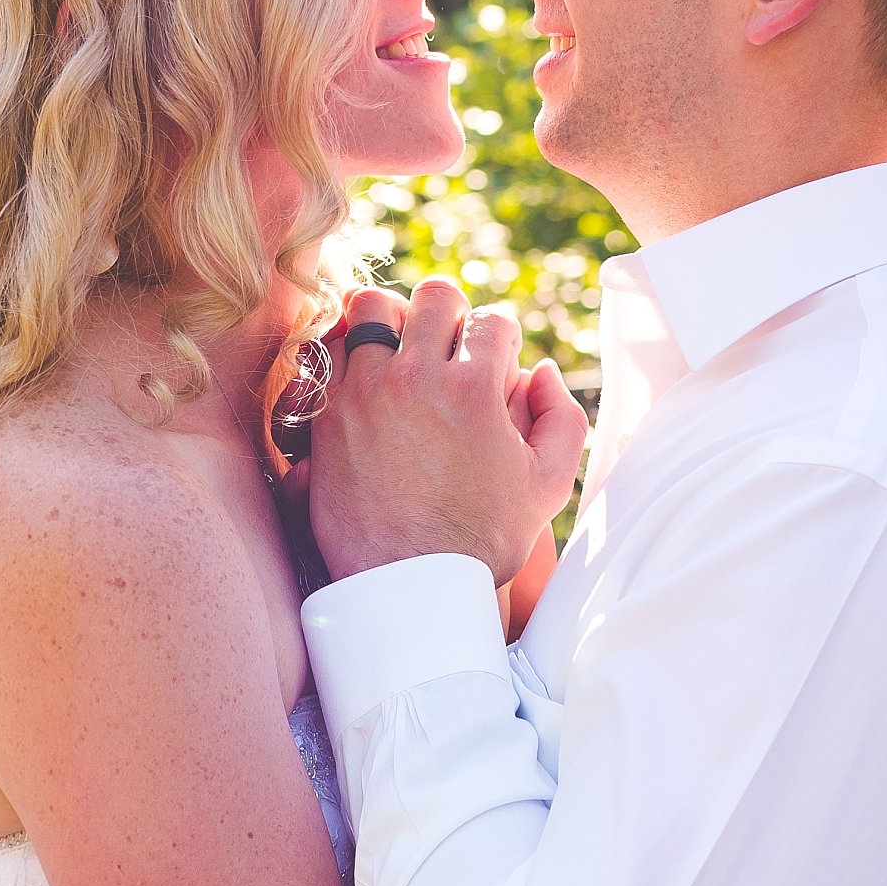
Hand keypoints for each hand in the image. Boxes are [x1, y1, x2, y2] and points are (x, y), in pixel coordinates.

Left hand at [309, 277, 588, 591]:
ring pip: (372, 307)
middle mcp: (416, 379)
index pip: (493, 321)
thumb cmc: (481, 541)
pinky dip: (347, 351)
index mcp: (475, 391)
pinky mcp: (325, 412)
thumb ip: (561, 419)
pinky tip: (363, 375)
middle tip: (450, 348)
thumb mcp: (547, 486)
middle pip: (435, 297)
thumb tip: (542, 370)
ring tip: (400, 350)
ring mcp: (364, 392)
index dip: (501, 341)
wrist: (408, 588)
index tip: (493, 364)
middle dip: (451, 316)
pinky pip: (327, 348)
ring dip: (392, 322)